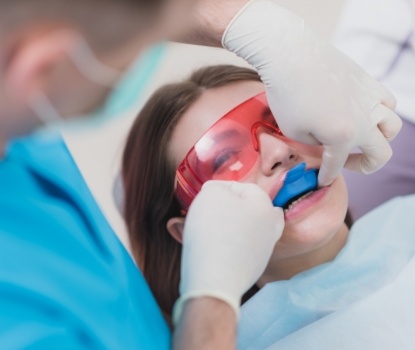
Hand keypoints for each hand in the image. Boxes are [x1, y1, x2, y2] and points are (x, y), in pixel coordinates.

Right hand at [173, 180, 283, 322]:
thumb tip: (217, 193)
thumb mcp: (211, 194)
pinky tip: (207, 248)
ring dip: (225, 228)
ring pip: (243, 232)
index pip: (244, 187)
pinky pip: (236, 251)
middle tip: (208, 212)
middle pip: (249, 211)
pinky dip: (224, 247)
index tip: (203, 195)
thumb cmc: (214, 230)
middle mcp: (270, 229)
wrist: (215, 279)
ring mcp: (262, 252)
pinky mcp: (251, 270)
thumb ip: (216, 187)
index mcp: (265, 206)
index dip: (221, 188)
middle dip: (228, 209)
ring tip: (202, 230)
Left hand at [223, 0, 401, 185]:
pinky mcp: (368, 81)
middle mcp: (364, 120)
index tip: (320, 181)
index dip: (326, 176)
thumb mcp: (293, 132)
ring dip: (380, 139)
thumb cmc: (287, 95)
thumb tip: (325, 144)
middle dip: (365, 166)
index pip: (337, 165)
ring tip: (361, 138)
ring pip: (392, 127)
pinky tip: (364, 112)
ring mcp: (370, 98)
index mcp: (343, 137)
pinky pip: (387, 101)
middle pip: (381, 153)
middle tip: (348, 164)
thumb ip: (315, 145)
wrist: (290, 55)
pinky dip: (381, 112)